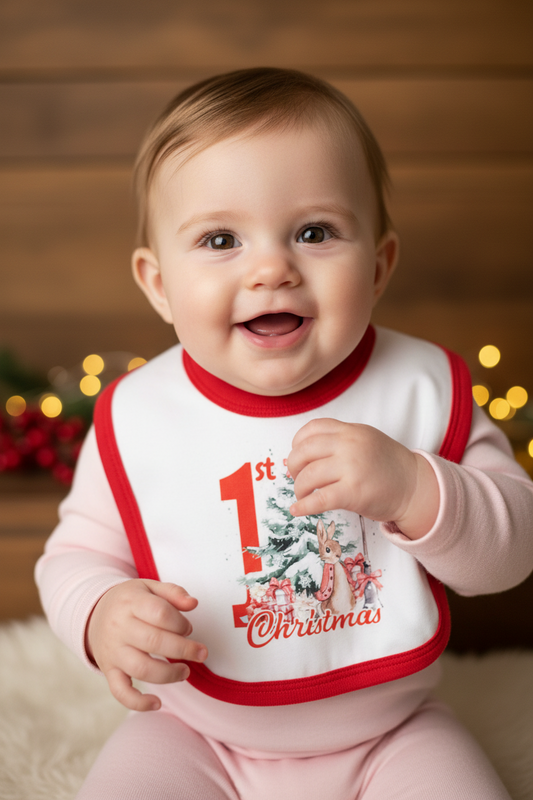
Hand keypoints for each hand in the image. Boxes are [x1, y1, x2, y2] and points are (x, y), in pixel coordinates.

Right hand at [86, 579, 206, 711]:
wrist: (94, 614)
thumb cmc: (130, 601)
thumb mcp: (149, 587)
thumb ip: (173, 592)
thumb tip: (193, 603)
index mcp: (131, 603)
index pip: (160, 613)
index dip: (180, 623)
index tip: (188, 629)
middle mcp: (119, 628)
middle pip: (154, 641)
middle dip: (183, 649)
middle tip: (201, 653)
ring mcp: (113, 652)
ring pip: (141, 668)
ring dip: (168, 674)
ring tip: (185, 672)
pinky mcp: (109, 671)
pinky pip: (120, 691)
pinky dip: (138, 702)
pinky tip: (157, 703)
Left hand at [287, 418, 438, 538]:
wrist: (415, 487)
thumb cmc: (388, 466)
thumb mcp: (366, 440)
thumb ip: (340, 440)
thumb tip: (306, 452)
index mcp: (351, 431)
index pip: (312, 428)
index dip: (297, 443)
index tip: (297, 455)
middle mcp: (349, 445)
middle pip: (304, 452)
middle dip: (293, 467)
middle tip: (296, 477)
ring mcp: (351, 468)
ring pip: (308, 476)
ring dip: (299, 488)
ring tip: (302, 495)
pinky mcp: (353, 492)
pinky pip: (319, 499)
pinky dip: (303, 506)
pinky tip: (297, 510)